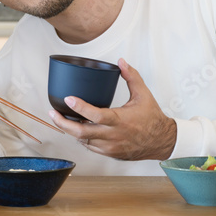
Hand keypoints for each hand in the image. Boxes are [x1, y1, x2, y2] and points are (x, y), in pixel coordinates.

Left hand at [48, 59, 176, 160]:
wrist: (162, 141)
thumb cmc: (153, 118)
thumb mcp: (143, 94)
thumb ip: (132, 76)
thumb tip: (121, 62)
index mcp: (120, 120)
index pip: (96, 115)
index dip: (79, 107)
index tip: (68, 98)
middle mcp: (113, 136)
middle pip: (81, 132)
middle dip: (63, 123)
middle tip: (52, 113)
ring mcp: (110, 147)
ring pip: (83, 141)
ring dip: (70, 131)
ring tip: (61, 119)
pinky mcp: (110, 153)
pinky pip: (90, 147)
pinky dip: (81, 138)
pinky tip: (77, 129)